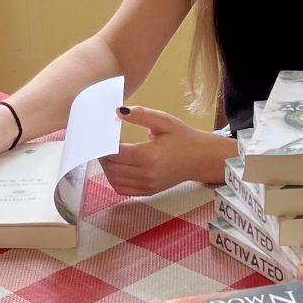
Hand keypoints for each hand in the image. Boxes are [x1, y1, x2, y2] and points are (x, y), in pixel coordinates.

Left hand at [99, 105, 234, 195]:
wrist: (201, 158)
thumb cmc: (182, 137)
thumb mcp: (164, 121)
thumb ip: (141, 114)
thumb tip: (118, 111)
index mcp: (149, 156)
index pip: (116, 154)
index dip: (104, 146)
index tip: (101, 136)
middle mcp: (147, 174)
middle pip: (112, 169)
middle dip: (103, 157)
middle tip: (101, 145)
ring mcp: (148, 186)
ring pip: (114, 181)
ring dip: (106, 169)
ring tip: (108, 155)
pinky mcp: (149, 192)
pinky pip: (123, 190)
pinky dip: (114, 180)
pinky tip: (116, 168)